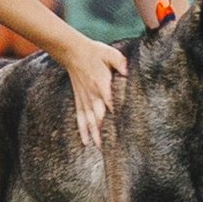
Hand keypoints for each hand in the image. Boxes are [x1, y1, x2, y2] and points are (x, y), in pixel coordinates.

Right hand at [54, 33, 129, 148]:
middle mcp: (93, 96)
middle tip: (115, 148)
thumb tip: (129, 73)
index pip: (112, 104)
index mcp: (102, 85)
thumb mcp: (111, 54)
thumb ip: (121, 63)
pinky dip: (82, 131)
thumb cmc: (95, 52)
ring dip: (95, 136)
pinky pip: (80, 118)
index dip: (118, 117)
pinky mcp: (79, 100)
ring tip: (101, 149)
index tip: (125, 130)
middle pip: (100, 118)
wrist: (73, 52)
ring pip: (90, 122)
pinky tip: (85, 142)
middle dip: (107, 133)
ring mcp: (85, 99)